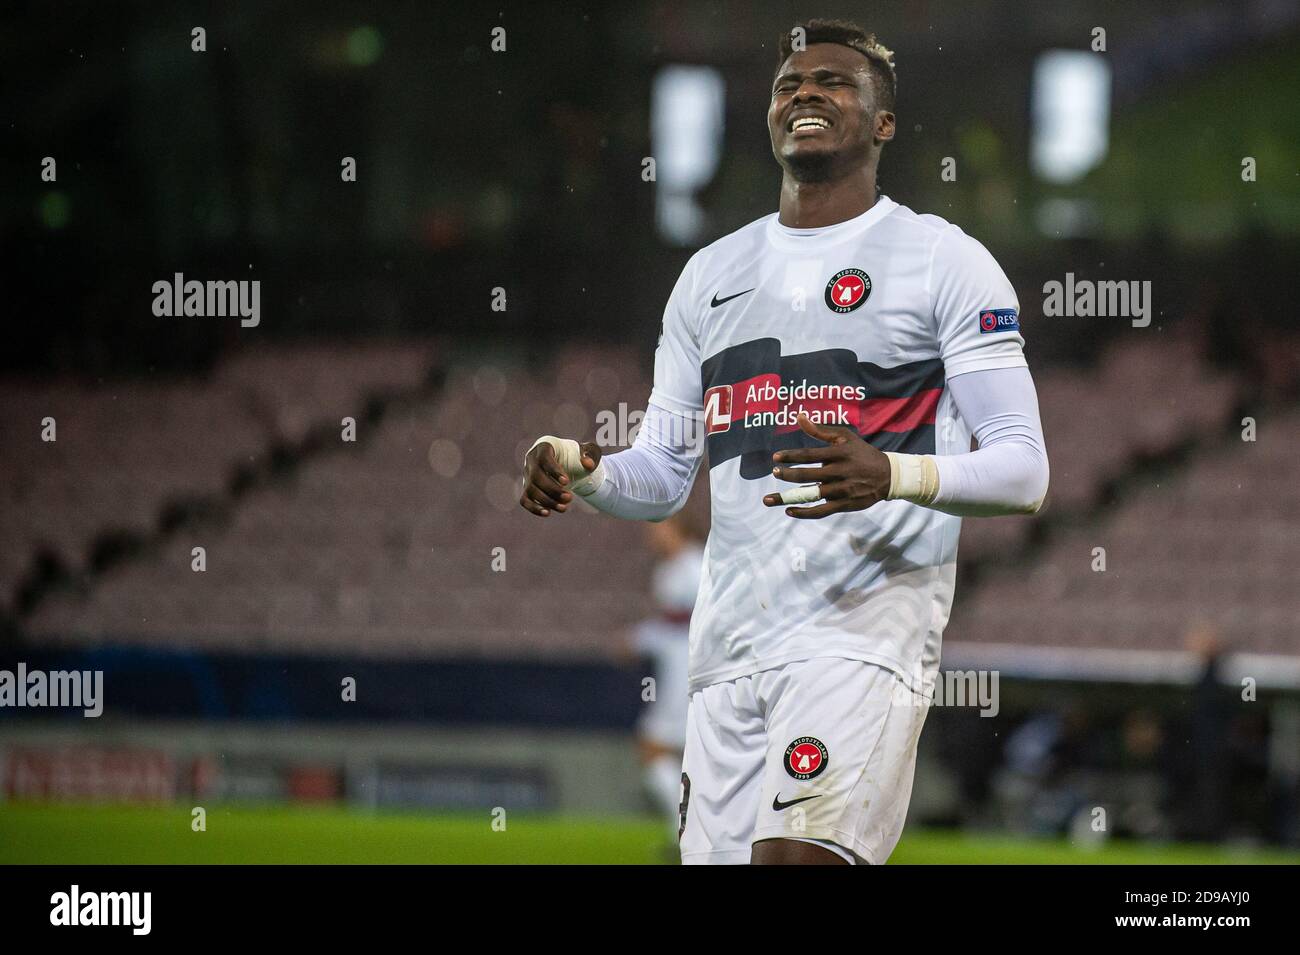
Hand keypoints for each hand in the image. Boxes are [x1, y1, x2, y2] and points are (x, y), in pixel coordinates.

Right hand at [519, 440, 600, 517]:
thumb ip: (591, 454)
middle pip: (536, 476)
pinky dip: (534, 508)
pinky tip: (548, 513)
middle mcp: (532, 460)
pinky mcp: (527, 489)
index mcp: (544, 447)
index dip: (553, 470)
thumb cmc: (575, 455)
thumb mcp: (587, 451)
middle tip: (570, 497)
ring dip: (547, 501)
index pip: (544, 458)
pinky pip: (525, 500)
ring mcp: (528, 475)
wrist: (566, 462)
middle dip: (553, 490)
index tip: (566, 482)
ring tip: (564, 508)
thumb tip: (588, 464)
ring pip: (531, 490)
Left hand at [762, 412, 890, 518]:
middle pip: (808, 475)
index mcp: (839, 454)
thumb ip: (820, 431)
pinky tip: (789, 510)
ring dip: (788, 498)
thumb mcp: (845, 437)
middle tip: (775, 473)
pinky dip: (804, 512)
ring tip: (769, 499)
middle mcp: (840, 472)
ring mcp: (843, 490)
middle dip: (788, 474)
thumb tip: (799, 417)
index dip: (791, 456)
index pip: (810, 455)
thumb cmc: (862, 453)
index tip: (776, 458)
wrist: (888, 476)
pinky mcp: (845, 504)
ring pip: (812, 495)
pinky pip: (821, 511)